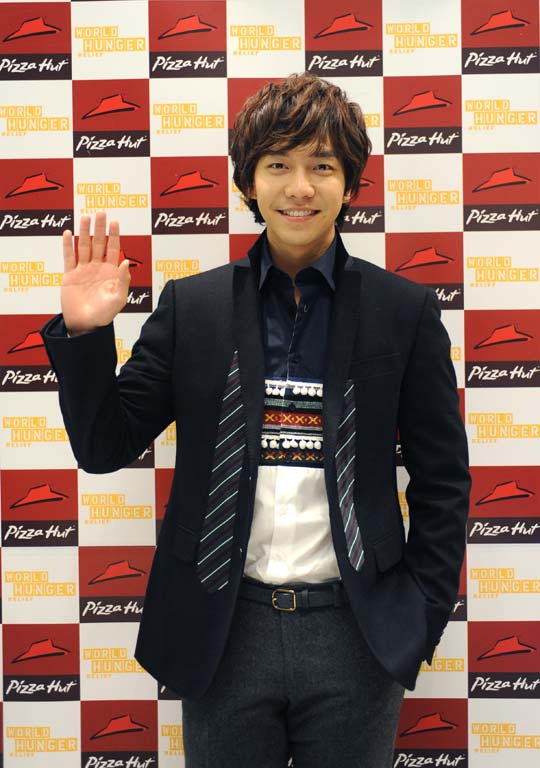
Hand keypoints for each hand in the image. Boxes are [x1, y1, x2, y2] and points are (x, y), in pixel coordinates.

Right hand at [61, 212, 130, 333]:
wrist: (85, 325)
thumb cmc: (105, 314)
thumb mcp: (119, 298)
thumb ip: (123, 280)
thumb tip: (127, 262)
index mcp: (111, 273)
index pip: (114, 249)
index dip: (114, 235)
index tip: (115, 221)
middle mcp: (97, 268)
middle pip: (98, 243)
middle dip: (99, 228)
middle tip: (100, 212)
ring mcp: (83, 270)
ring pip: (83, 246)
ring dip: (84, 231)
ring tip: (85, 216)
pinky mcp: (69, 275)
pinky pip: (68, 257)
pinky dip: (68, 245)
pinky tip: (68, 233)